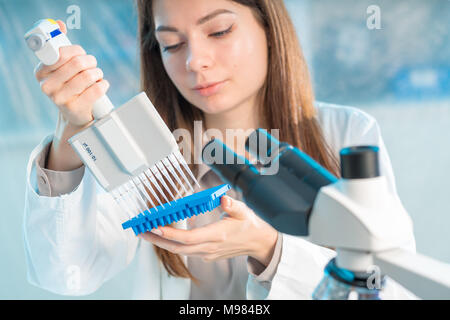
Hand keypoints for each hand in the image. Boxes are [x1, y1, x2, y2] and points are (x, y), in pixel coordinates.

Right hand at [34, 20, 108, 127]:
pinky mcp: (75, 108)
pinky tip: (101, 85)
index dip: (76, 51)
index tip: (80, 53)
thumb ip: (60, 44)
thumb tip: (60, 24)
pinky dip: (104, 84)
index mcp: (40, 72)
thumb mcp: (62, 66)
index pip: (61, 53)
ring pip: (88, 76)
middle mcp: (47, 86)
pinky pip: (97, 90)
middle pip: (77, 63)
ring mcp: (60, 99)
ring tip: (97, 76)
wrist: (75, 113)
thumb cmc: (69, 85)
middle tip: (92, 64)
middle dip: (90, 61)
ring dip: (98, 73)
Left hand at [139, 195, 278, 265]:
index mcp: (218, 235)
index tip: (156, 226)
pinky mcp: (206, 254)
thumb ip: (232, 205)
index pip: (189, 238)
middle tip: (141, 231)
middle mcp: (210, 247)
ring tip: (146, 233)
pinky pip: (185, 251)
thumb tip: (223, 199)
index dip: (171, 233)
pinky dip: (172, 243)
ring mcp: (207, 253)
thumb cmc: (249, 225)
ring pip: (180, 251)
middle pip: (178, 247)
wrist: (257, 243)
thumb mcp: (244, 212)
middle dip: (158, 239)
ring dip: (161, 242)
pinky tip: (163, 235)